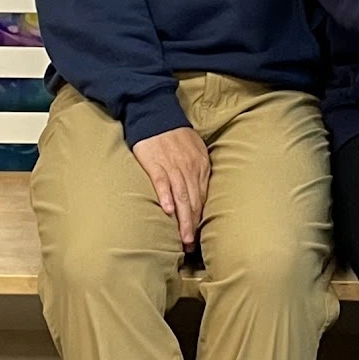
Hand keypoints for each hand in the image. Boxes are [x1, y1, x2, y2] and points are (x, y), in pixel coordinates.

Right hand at [131, 127, 210, 248]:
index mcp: (200, 165)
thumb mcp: (194, 149)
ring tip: (184, 238)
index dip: (201, 218)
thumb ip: (198, 170)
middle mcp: (189, 167)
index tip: (200, 236)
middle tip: (192, 245)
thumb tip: (200, 193)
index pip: (203, 196)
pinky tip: (167, 211)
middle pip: (194, 201)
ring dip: (184, 219)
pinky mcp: (155, 163)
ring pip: (181, 196)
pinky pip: (162, 182)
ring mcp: (172, 165)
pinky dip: (165, 196)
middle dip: (194, 225)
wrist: (155, 113)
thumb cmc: (175, 134)